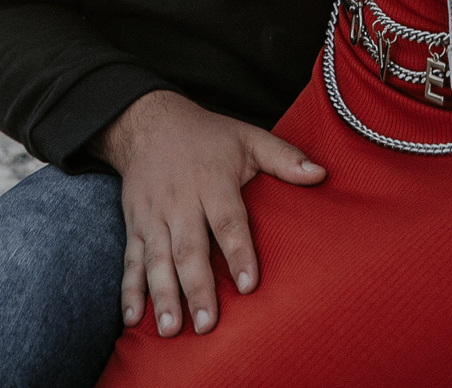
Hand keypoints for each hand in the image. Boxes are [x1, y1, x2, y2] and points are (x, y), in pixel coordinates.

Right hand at [91, 89, 324, 335]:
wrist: (149, 122)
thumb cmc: (208, 136)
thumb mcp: (247, 138)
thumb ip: (284, 157)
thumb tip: (321, 174)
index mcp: (212, 180)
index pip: (227, 220)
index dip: (238, 252)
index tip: (248, 285)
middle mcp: (180, 201)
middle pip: (189, 247)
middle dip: (197, 287)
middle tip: (207, 324)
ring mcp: (154, 215)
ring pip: (157, 258)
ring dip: (162, 295)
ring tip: (170, 329)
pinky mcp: (135, 225)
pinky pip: (131, 260)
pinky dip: (129, 290)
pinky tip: (132, 320)